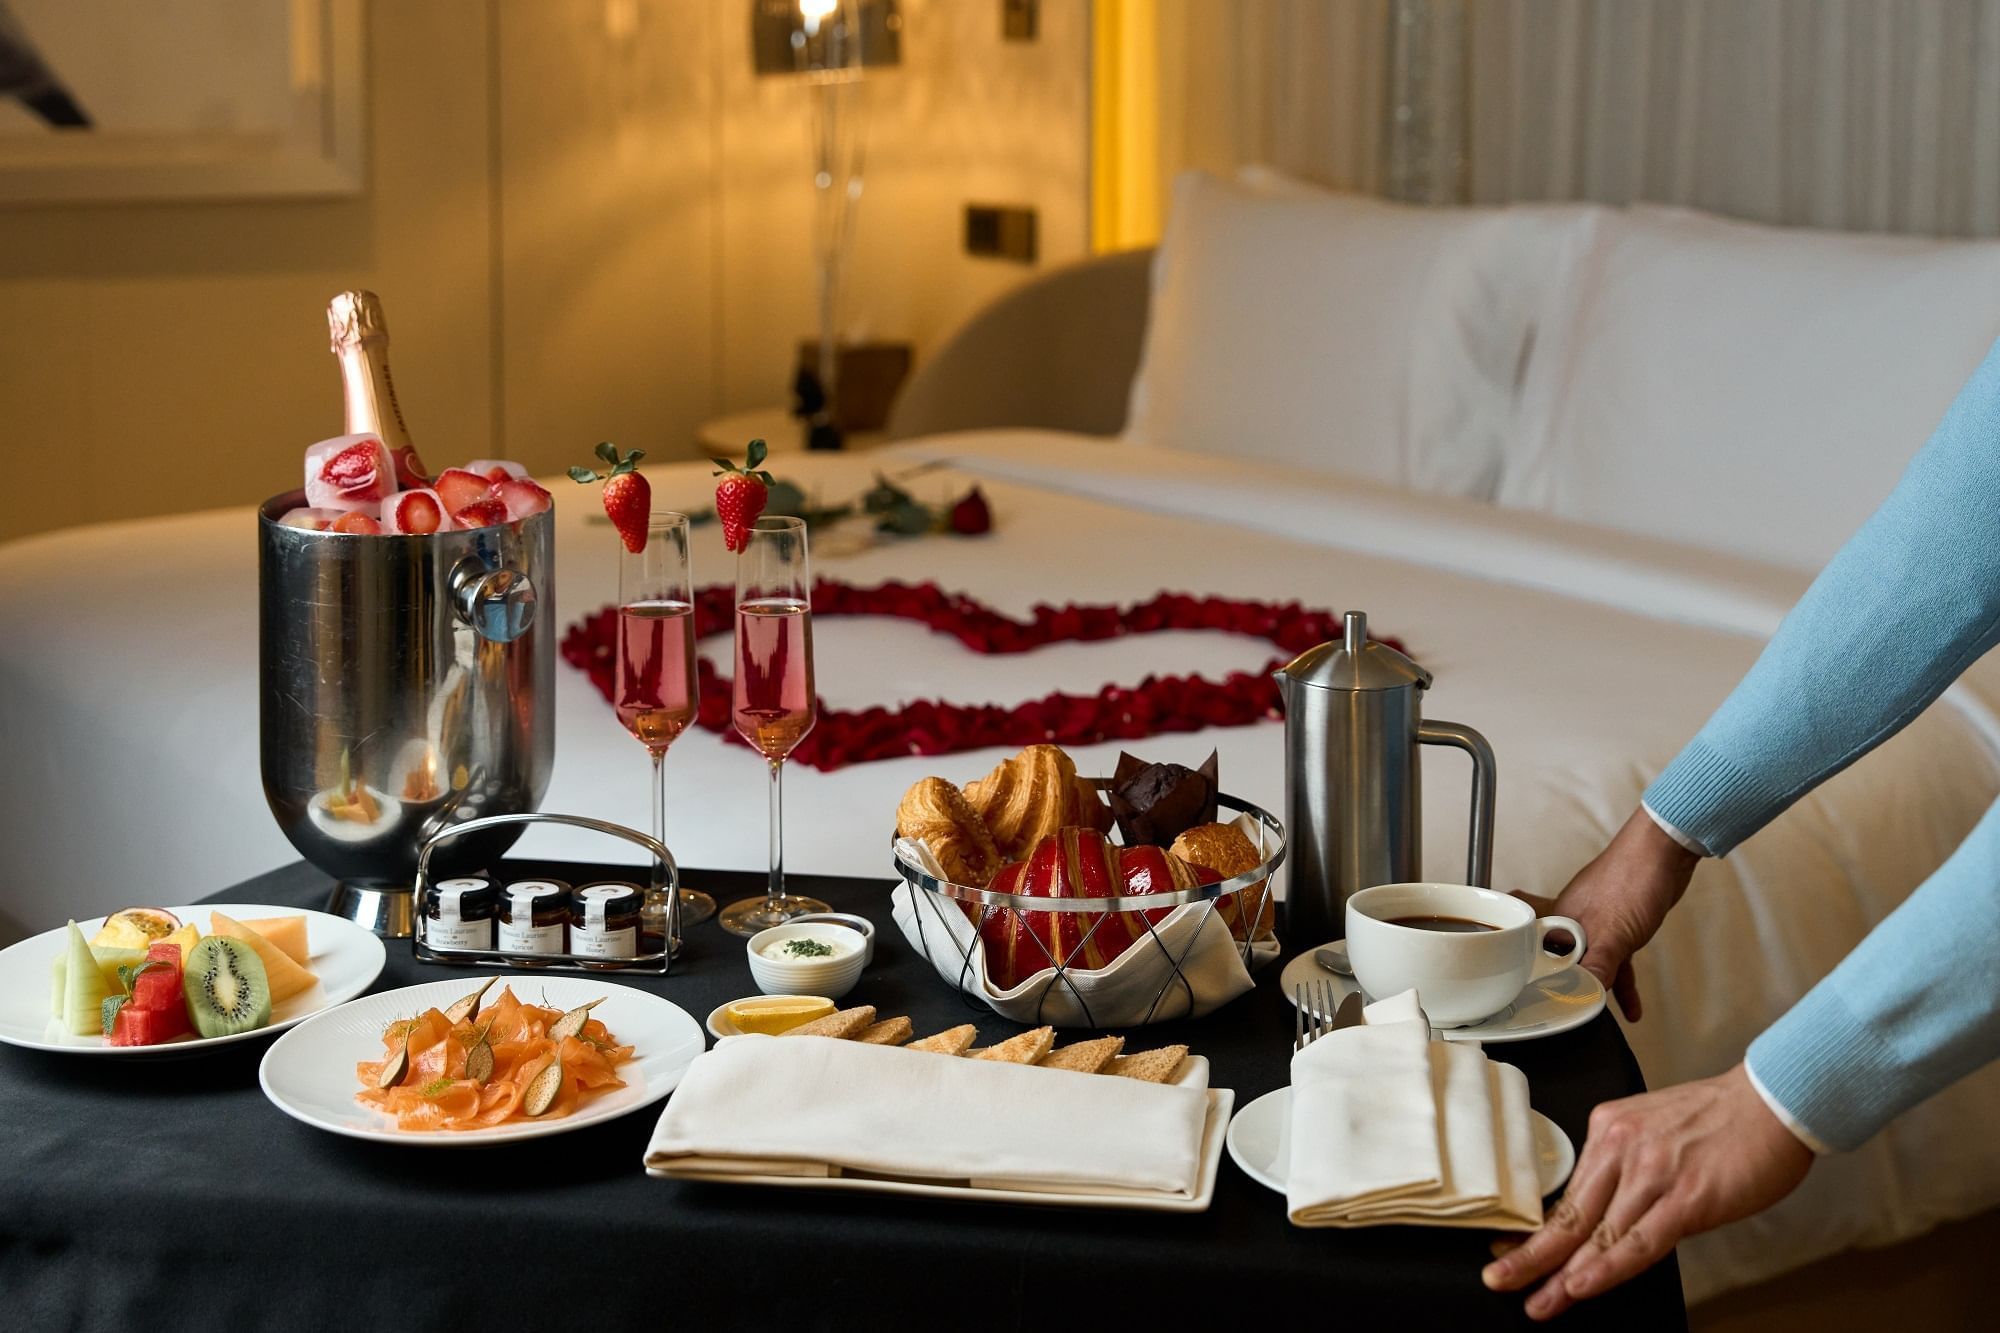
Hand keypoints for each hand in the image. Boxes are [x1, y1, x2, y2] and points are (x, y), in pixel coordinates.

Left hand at [1482, 1065, 1812, 1319]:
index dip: (1536, 1229)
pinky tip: (1582, 1286)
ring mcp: (1653, 1172)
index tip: (1507, 1251)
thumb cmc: (1722, 1120)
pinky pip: (1639, 1240)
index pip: (1567, 1192)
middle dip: (1531, 1256)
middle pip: (1569, 1215)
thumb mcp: (1655, 1131)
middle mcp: (1622, 1148)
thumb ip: (1628, 1169)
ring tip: (1540, 1303)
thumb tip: (1607, 1214)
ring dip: (1565, 1276)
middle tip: (1499, 1280)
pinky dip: (1608, 1267)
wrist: (1772, 1100)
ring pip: (1599, 1234)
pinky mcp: (1687, 1196)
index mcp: (1609, 1130)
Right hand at [1546, 808, 1698, 1019]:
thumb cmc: (1631, 879)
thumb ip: (1598, 966)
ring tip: (1598, 1016)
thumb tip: (1584, 995)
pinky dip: (1621, 981)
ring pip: (1588, 962)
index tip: (1527, 1000)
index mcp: (1559, 919)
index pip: (1532, 951)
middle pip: (1558, 959)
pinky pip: (1614, 960)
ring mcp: (1596, 921)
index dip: (1528, 974)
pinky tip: (1631, 1004)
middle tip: (1556, 1010)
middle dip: (1558, 985)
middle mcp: (1571, 920)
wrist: (1665, 853)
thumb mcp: (1614, 934)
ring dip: (1594, 987)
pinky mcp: (1620, 924)